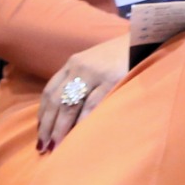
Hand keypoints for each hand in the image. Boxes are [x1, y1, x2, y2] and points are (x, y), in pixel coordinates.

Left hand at [37, 35, 131, 152]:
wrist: (144, 38)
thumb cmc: (119, 57)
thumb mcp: (93, 64)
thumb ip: (79, 81)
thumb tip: (65, 112)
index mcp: (72, 63)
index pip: (49, 91)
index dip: (42, 114)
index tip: (40, 132)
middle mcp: (79, 67)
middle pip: (56, 101)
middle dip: (48, 126)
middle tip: (42, 147)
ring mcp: (95, 73)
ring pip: (70, 105)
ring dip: (61, 128)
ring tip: (56, 147)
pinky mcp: (112, 79)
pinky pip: (93, 104)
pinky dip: (83, 121)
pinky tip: (78, 136)